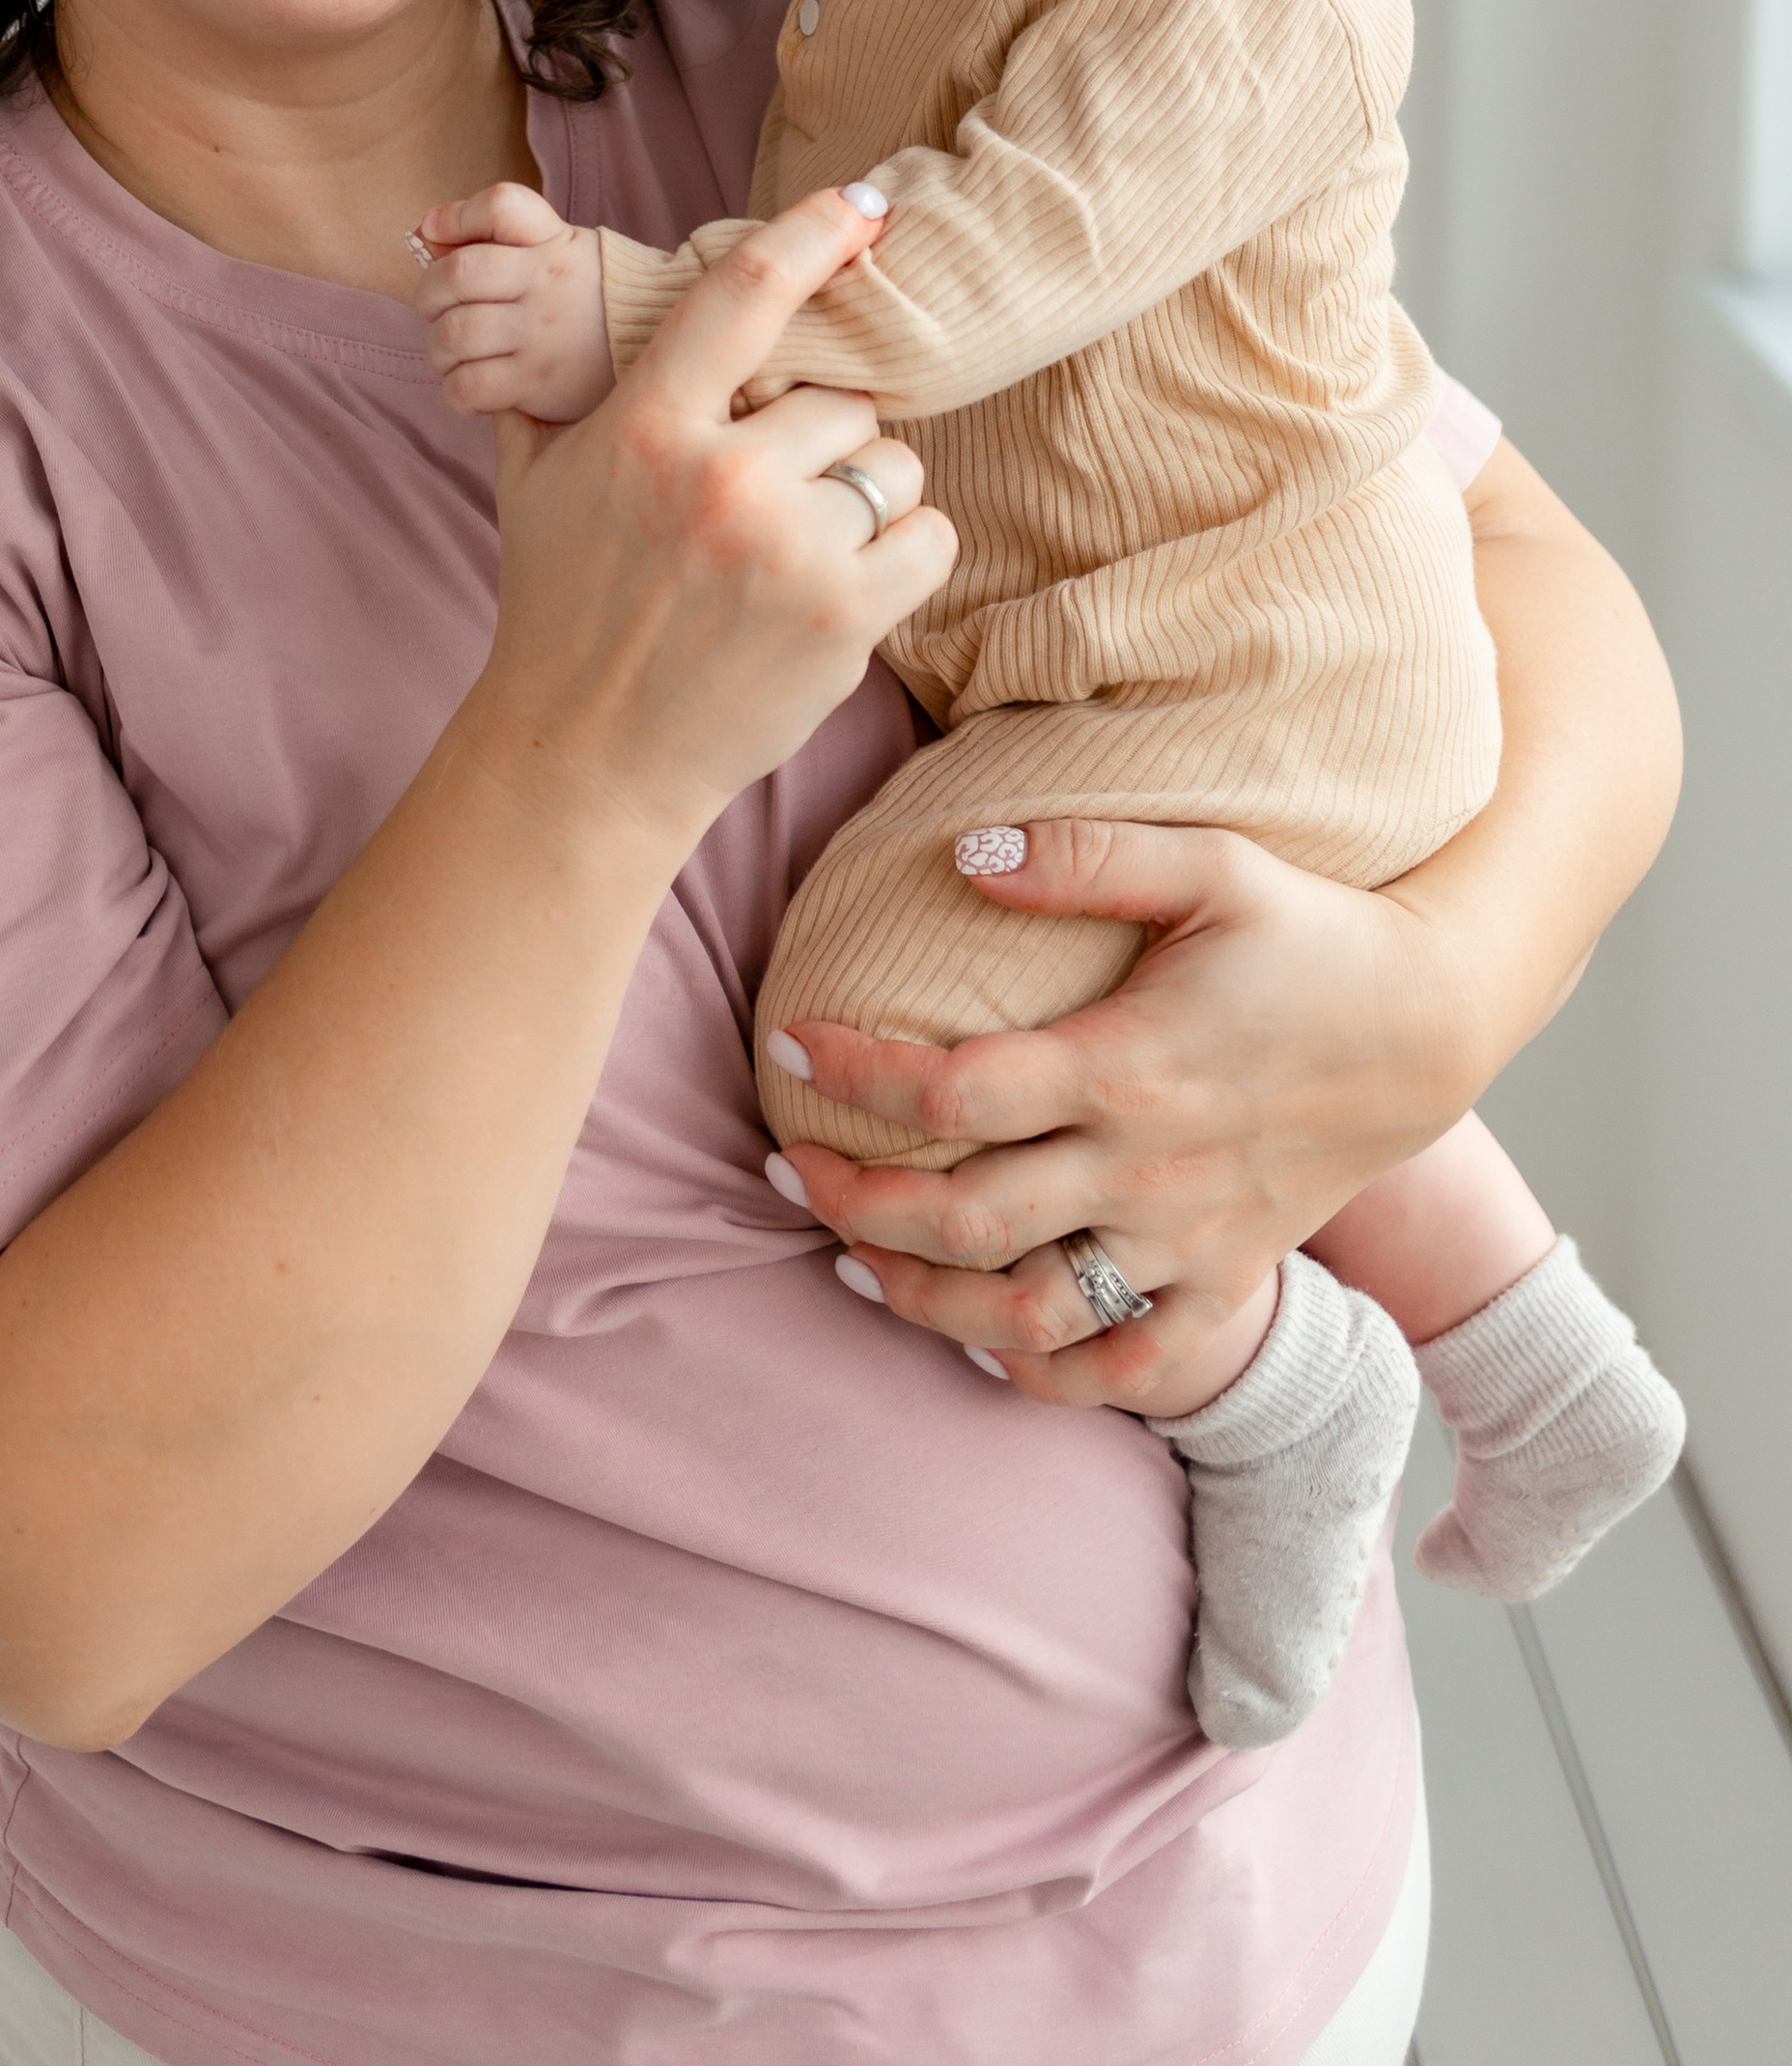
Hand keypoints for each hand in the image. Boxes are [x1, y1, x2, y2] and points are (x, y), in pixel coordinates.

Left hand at [415, 183, 616, 419]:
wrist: (652, 350)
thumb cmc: (586, 298)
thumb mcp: (558, 249)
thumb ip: (496, 235)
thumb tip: (425, 231)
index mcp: (552, 241)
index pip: (501, 206)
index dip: (455, 216)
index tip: (436, 233)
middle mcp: (547, 282)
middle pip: (457, 274)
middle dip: (429, 295)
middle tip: (437, 310)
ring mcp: (542, 334)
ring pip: (454, 334)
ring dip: (439, 347)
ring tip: (452, 352)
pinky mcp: (538, 382)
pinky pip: (469, 385)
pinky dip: (455, 387)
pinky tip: (468, 383)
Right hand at [470, 189, 954, 842]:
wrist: (586, 751)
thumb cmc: (561, 607)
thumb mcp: (533, 481)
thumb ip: (556, 385)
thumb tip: (552, 297)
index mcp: (644, 428)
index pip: (743, 296)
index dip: (811, 234)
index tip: (862, 205)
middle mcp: (720, 478)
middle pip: (841, 398)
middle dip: (822, 440)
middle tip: (773, 496)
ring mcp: (787, 548)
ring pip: (893, 464)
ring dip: (866, 497)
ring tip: (803, 546)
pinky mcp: (843, 616)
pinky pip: (929, 536)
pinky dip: (904, 553)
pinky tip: (848, 581)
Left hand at [768, 814, 1482, 1410]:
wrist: (1437, 1023)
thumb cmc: (1315, 932)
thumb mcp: (1213, 863)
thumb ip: (1086, 853)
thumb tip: (963, 851)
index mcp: (1128, 1063)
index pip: (956, 1089)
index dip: (856, 1074)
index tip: (788, 1045)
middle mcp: (1149, 1167)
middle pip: (966, 1219)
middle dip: (855, 1202)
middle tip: (787, 1167)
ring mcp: (1190, 1238)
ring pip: (1028, 1314)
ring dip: (924, 1302)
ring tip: (855, 1258)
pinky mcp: (1230, 1279)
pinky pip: (1131, 1366)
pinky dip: (1049, 1374)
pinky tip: (982, 1341)